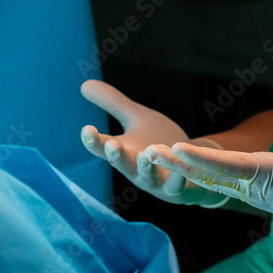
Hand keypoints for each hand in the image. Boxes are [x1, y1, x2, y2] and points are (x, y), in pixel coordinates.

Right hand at [80, 80, 226, 206]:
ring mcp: (153, 180)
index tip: (87, 130)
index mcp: (122, 151)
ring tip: (144, 154)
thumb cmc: (157, 139)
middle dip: (116, 156)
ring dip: (145, 166)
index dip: (93, 140)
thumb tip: (85, 84)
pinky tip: (179, 170)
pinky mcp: (173, 187)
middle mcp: (134, 169)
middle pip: (122, 163)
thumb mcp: (135, 117)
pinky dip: (177, 177)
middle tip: (111, 145)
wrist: (186, 163)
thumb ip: (113, 102)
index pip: (102, 147)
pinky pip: (175, 184)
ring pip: (147, 175)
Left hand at [145, 118, 272, 236]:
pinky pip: (215, 182)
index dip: (202, 158)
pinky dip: (193, 173)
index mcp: (268, 175)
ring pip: (207, 179)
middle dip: (178, 164)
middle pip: (208, 174)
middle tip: (147, 152)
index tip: (177, 149)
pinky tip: (174, 164)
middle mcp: (252, 185)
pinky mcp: (250, 190)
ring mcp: (249, 190)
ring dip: (179, 168)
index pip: (229, 165)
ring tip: (151, 154)